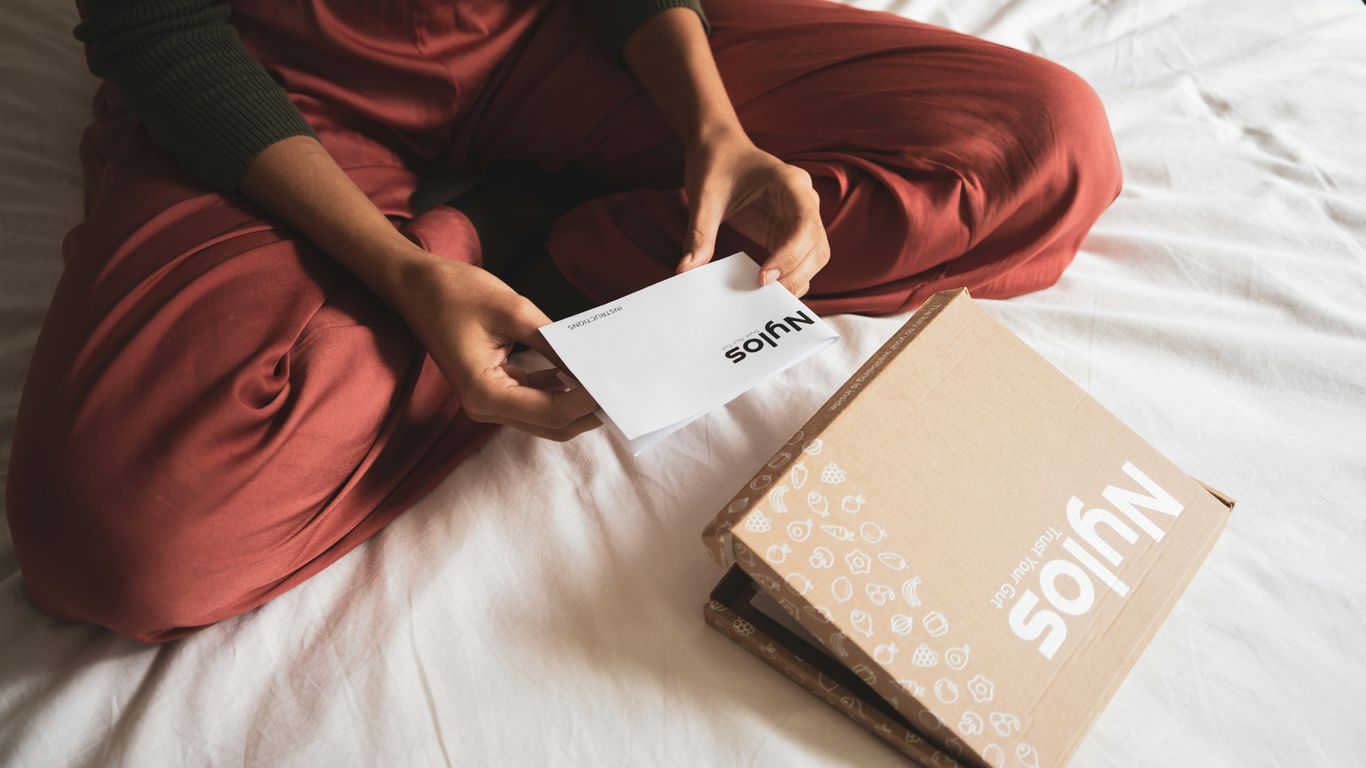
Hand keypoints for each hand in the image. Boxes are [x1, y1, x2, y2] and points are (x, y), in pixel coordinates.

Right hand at [395, 255, 601, 440]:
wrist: (416, 286)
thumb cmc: (457, 293)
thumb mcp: (513, 311)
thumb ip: (553, 341)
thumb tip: (591, 361)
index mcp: (485, 393)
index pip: (550, 411)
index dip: (586, 401)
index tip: (616, 383)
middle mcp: (485, 408)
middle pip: (550, 424)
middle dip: (586, 410)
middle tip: (622, 390)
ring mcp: (488, 401)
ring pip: (544, 416)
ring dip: (575, 402)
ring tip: (608, 381)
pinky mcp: (493, 388)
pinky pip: (534, 399)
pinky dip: (558, 389)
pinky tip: (581, 372)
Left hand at [677, 130, 830, 296]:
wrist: (717, 147)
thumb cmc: (715, 162)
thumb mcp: (704, 195)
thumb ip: (700, 233)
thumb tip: (687, 270)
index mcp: (791, 183)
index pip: (805, 225)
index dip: (790, 256)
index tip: (763, 277)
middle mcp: (804, 201)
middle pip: (817, 248)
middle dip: (796, 275)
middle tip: (763, 296)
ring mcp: (800, 218)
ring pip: (814, 258)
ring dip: (795, 280)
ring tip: (763, 298)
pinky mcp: (788, 232)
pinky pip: (798, 261)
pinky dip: (786, 278)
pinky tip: (762, 290)